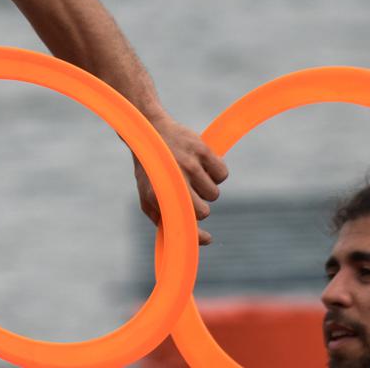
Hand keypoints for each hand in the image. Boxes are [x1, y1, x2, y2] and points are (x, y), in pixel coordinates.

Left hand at [134, 115, 227, 244]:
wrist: (149, 131)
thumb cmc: (151, 170)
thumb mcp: (148, 195)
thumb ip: (162, 219)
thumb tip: (190, 238)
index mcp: (158, 194)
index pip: (183, 223)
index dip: (197, 236)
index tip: (207, 238)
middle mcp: (174, 180)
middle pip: (204, 211)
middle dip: (200, 207)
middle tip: (190, 194)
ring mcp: (189, 164)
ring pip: (214, 193)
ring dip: (206, 188)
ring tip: (191, 176)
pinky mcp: (202, 150)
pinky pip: (222, 174)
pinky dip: (216, 173)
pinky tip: (202, 166)